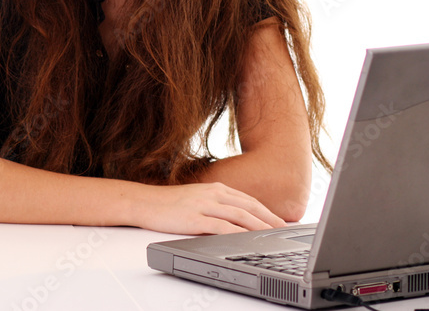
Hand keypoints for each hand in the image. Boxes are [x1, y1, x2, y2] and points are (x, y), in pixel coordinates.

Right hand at [134, 182, 286, 234]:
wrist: (144, 202)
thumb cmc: (169, 204)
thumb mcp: (197, 199)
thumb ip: (217, 205)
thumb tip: (237, 218)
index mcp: (215, 188)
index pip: (248, 200)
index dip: (267, 211)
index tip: (280, 222)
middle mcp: (212, 194)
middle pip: (248, 207)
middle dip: (269, 219)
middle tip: (284, 230)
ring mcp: (203, 205)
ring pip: (239, 215)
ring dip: (258, 226)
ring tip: (272, 236)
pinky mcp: (194, 218)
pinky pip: (221, 226)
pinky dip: (237, 233)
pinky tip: (247, 239)